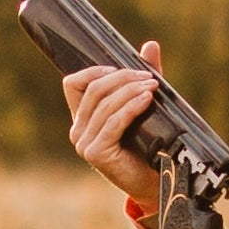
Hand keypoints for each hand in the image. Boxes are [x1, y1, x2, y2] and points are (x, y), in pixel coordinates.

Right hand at [62, 39, 163, 203]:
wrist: (155, 182)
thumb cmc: (149, 146)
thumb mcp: (144, 106)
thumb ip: (143, 78)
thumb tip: (150, 46)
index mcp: (83, 118)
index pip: (73, 83)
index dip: (94, 70)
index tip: (120, 68)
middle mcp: (78, 130)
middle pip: (93, 89)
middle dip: (122, 78)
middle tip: (148, 76)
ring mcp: (84, 143)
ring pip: (104, 105)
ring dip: (130, 91)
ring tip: (153, 86)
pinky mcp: (96, 153)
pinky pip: (113, 122)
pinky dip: (131, 107)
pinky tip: (146, 100)